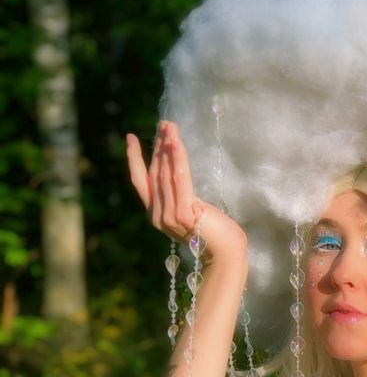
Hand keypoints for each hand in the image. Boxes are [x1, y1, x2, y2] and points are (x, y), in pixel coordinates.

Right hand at [126, 120, 247, 263]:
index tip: (130, 137)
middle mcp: (157, 215)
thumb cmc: (212, 229)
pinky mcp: (184, 214)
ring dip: (168, 148)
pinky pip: (180, 181)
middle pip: (155, 173)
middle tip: (164, 124)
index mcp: (155, 214)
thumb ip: (177, 194)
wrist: (226, 252)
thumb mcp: (189, 208)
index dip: (133, 158)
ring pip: (166, 174)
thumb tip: (173, 165)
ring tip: (170, 128)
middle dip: (159, 146)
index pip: (139, 181)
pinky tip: (177, 144)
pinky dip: (178, 160)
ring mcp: (169, 216)